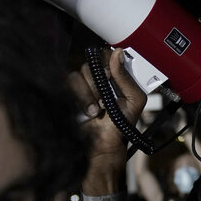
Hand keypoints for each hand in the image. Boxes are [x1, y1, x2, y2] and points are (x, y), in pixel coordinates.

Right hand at [67, 48, 146, 194]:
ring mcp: (80, 88)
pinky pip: (66, 85)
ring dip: (88, 93)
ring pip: (77, 74)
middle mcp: (96, 79)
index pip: (105, 55)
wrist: (103, 148)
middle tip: (105, 98)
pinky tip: (87, 112)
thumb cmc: (121, 126)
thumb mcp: (134, 101)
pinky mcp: (67, 96)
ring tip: (97, 110)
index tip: (111, 74)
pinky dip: (79, 98)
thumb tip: (117, 53)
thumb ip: (126, 77)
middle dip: (99, 82)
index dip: (107, 61)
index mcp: (113, 77)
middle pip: (90, 64)